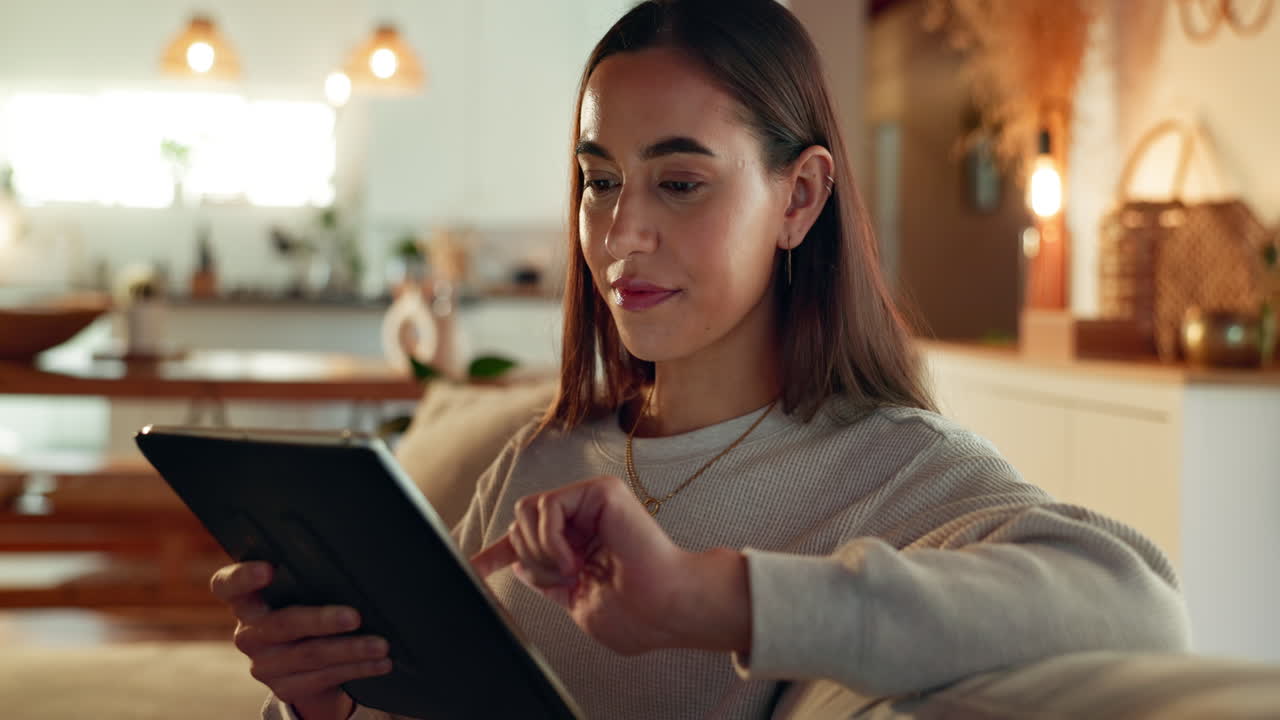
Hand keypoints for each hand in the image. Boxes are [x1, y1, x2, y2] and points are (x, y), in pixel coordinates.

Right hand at [210, 562, 391, 719]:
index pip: (227, 586)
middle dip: (322, 620)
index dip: (243, 578)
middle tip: (354, 616)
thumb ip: (308, 579)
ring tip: (381, 645)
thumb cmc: (305, 607)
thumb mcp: (299, 592)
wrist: (302, 662)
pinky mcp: (284, 687)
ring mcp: (264, 664)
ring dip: (351, 650)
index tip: (269, 568)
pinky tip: (380, 663)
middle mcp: (249, 634)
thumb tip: (355, 564)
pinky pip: (324, 678)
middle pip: (284, 624)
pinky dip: (357, 669)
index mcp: (245, 601)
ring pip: (310, 655)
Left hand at [470, 475, 751, 656]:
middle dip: (530, 559)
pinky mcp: (600, 492)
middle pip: (520, 523)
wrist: (666, 608)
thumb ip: (548, 581)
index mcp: (578, 545)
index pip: (527, 540)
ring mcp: (591, 502)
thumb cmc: (637, 613)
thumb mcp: (578, 601)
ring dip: (540, 552)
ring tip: (572, 571)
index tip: (474, 567)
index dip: (496, 553)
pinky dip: (551, 540)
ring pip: (527, 512)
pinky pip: (546, 507)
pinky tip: (576, 560)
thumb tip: (517, 565)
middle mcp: (583, 519)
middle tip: (563, 580)